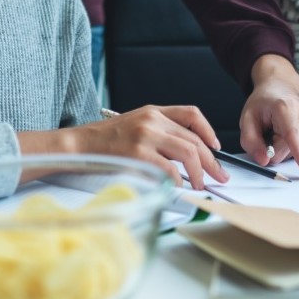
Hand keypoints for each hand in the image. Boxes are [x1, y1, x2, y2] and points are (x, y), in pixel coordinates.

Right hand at [19, 105, 228, 188]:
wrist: (79, 145)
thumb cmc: (106, 140)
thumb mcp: (135, 125)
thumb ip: (160, 132)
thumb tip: (188, 154)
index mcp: (153, 111)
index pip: (191, 114)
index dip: (208, 131)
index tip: (216, 147)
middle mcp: (152, 120)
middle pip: (194, 139)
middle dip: (211, 161)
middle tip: (219, 176)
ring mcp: (146, 135)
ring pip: (187, 153)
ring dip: (199, 173)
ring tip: (201, 185)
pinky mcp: (138, 153)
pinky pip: (169, 169)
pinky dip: (179, 181)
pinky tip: (179, 187)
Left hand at [239, 54, 298, 173]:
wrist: (282, 89)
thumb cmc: (263, 104)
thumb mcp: (247, 118)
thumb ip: (250, 141)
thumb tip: (265, 161)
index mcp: (286, 109)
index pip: (293, 135)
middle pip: (284, 151)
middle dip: (271, 148)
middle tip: (269, 130)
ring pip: (291, 155)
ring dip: (281, 147)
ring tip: (280, 129)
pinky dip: (290, 149)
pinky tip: (289, 134)